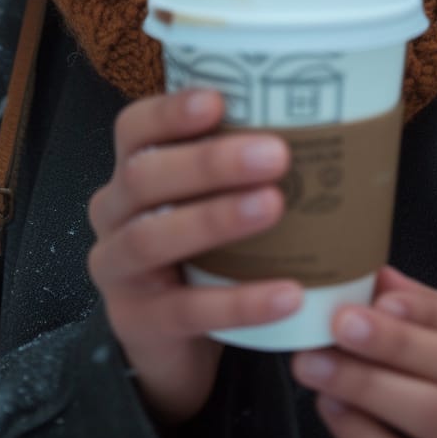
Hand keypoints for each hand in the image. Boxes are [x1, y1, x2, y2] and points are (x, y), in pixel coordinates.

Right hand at [87, 88, 301, 427]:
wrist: (167, 335)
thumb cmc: (199, 244)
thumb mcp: (205, 197)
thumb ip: (237, 163)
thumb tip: (323, 124)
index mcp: (131, 168)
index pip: (135, 127)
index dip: (171, 112)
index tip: (219, 102)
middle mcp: (113, 211)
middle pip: (144, 177)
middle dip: (209, 162)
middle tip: (275, 154)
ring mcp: (118, 268)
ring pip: (152, 238)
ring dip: (215, 219)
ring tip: (274, 206)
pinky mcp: (137, 320)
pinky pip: (186, 310)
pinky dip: (239, 302)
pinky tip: (287, 294)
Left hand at [291, 265, 436, 437]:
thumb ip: (433, 311)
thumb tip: (380, 279)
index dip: (428, 311)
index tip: (379, 297)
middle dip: (394, 344)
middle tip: (338, 325)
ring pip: (436, 417)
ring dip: (370, 387)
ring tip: (318, 364)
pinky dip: (363, 432)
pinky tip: (332, 406)